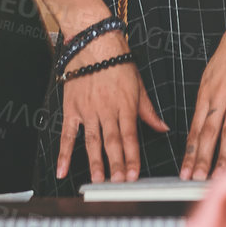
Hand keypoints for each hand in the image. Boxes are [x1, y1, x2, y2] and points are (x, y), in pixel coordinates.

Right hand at [56, 24, 168, 182]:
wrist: (94, 43)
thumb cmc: (118, 61)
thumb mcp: (139, 84)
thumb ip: (148, 110)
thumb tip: (163, 127)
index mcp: (125, 104)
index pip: (130, 135)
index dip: (132, 157)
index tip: (133, 175)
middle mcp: (106, 109)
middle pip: (112, 141)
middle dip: (116, 164)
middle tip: (117, 183)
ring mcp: (87, 110)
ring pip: (92, 141)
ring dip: (95, 162)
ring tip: (98, 180)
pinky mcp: (71, 109)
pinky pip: (67, 134)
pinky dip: (63, 153)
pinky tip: (62, 170)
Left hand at [180, 22, 225, 180]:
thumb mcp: (212, 74)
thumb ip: (209, 99)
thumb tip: (202, 124)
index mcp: (206, 92)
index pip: (195, 128)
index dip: (189, 152)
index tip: (183, 172)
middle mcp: (219, 95)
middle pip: (207, 132)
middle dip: (199, 159)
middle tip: (194, 180)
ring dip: (222, 156)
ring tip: (218, 176)